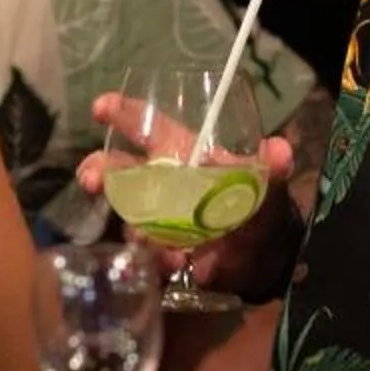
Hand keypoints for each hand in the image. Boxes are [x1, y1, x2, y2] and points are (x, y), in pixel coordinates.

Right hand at [76, 94, 297, 298]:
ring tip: (151, 240)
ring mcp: (155, 217)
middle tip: (90, 179)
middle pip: (118, 169)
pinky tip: (176, 262)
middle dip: (99, 169)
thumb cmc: (258, 206)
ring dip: (136, 228)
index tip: (100, 108)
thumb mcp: (268, 185)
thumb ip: (273, 168)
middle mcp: (160, 181)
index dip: (123, 113)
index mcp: (182, 153)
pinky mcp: (159, 250)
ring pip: (128, 216)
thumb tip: (279, 149)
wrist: (262, 258)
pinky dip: (159, 260)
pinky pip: (147, 254)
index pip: (148, 126)